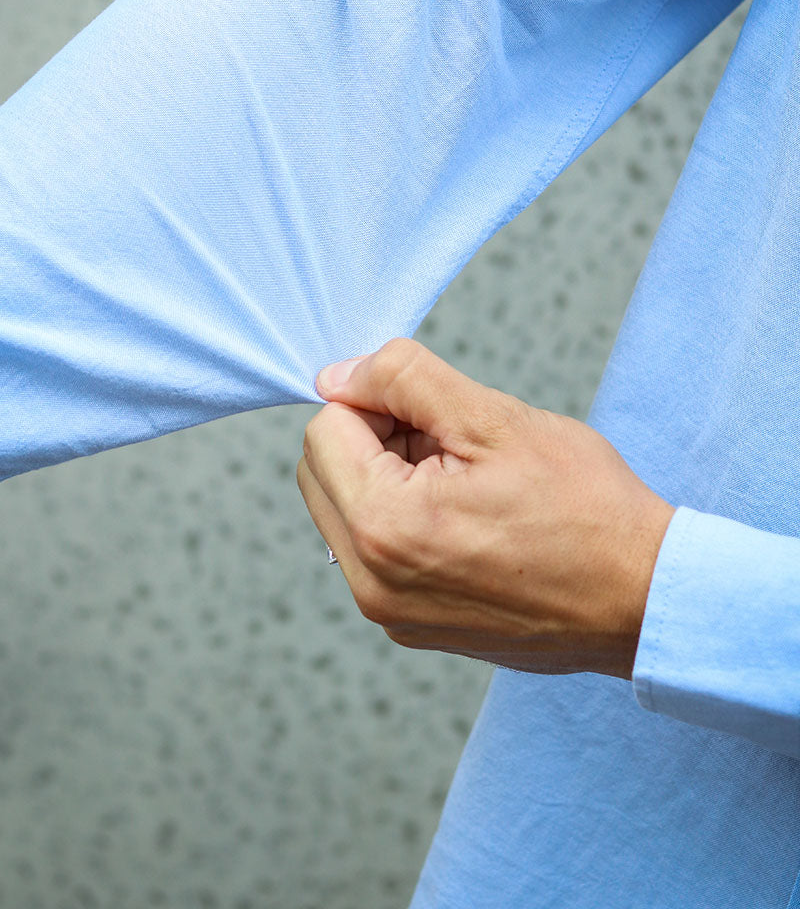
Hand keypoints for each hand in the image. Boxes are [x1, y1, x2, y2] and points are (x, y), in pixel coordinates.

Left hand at [297, 337, 674, 679]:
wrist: (644, 598)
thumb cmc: (586, 508)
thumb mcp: (495, 418)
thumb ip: (403, 381)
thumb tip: (336, 376)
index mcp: (385, 527)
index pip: (325, 430)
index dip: (377, 401)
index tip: (435, 413)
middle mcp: (373, 583)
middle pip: (322, 474)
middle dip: (375, 440)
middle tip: (452, 442)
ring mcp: (391, 615)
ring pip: (347, 512)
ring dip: (390, 479)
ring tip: (469, 482)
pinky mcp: (414, 628)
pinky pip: (376, 553)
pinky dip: (406, 521)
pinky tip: (472, 518)